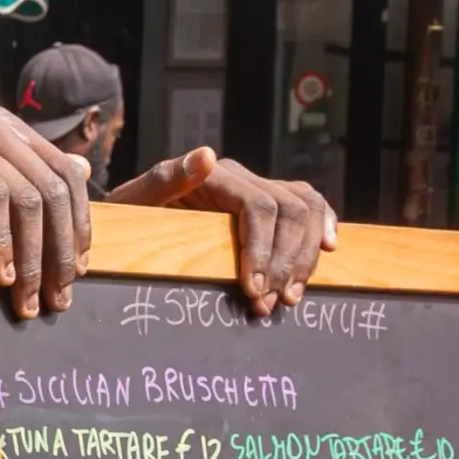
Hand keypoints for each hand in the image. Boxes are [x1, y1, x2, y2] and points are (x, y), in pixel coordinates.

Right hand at [0, 100, 91, 317]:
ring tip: (22, 298)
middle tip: (54, 299)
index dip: (78, 226)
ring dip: (30, 256)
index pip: (64, 174)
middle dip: (58, 252)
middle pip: (50, 187)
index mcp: (5, 126)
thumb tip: (84, 170)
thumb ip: (22, 181)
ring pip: (24, 194)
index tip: (78, 273)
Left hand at [111, 147, 336, 315]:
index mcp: (216, 176)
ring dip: (305, 256)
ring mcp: (258, 189)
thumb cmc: (129, 216)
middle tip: (270, 303)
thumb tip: (206, 156)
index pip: (258, 207)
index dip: (263, 250)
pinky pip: (309, 206)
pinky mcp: (267, 205)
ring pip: (306, 210)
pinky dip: (323, 226)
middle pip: (290, 210)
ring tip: (290, 297)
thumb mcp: (136, 201)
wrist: (129, 218)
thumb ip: (165, 179)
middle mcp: (242, 178)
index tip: (254, 290)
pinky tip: (329, 250)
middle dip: (286, 261)